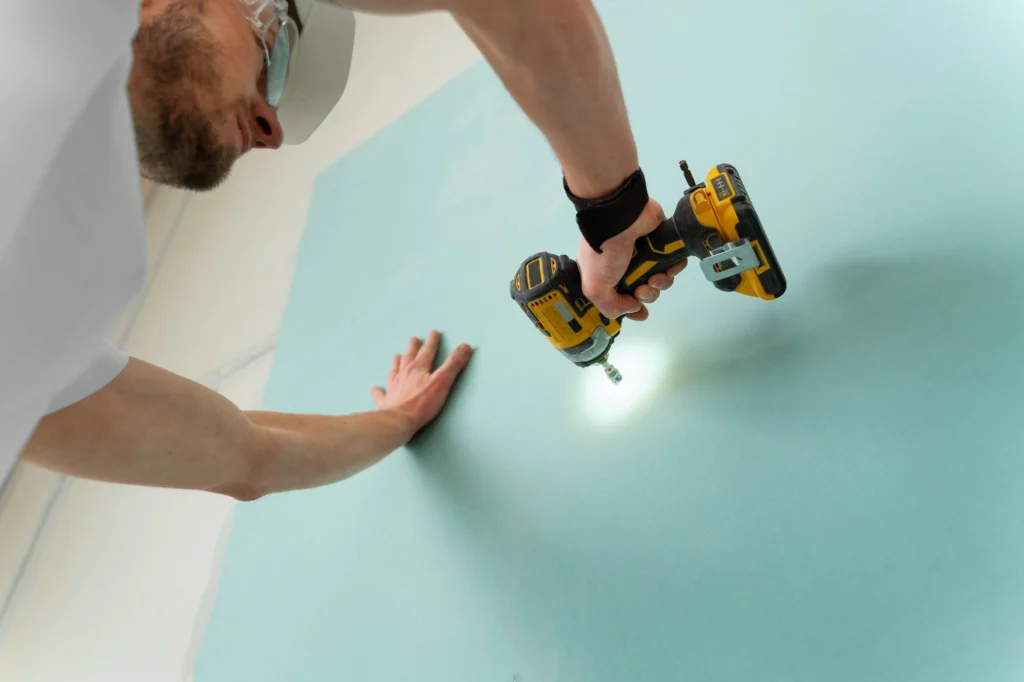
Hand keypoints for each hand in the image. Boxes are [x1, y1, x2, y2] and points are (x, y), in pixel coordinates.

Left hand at [371, 330, 472, 437]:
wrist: (399, 421)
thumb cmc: (422, 403)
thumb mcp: (442, 382)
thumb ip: (453, 364)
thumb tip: (465, 346)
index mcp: (418, 368)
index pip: (427, 351)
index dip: (432, 342)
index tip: (433, 333)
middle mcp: (404, 374)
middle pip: (409, 357)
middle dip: (413, 348)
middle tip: (413, 339)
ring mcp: (393, 387)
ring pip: (395, 371)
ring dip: (397, 363)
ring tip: (397, 356)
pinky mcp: (386, 402)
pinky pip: (381, 394)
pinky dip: (379, 390)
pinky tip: (375, 388)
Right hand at [576, 198, 687, 320]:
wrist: (621, 219)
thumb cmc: (604, 253)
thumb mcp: (595, 288)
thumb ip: (611, 307)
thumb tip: (634, 307)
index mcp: (607, 275)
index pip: (621, 298)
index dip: (631, 309)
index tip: (640, 312)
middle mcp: (626, 266)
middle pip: (644, 291)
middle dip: (646, 295)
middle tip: (643, 289)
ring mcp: (646, 255)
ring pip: (660, 280)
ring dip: (660, 284)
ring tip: (655, 277)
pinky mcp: (662, 244)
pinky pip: (674, 264)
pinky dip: (674, 269)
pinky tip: (668, 269)